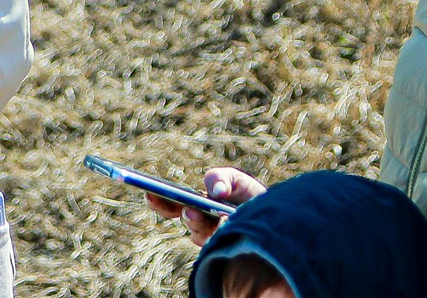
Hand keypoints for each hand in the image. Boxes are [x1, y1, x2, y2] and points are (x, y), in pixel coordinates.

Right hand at [145, 167, 264, 244]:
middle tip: (190, 211)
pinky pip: (222, 245)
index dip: (161, 201)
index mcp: (197, 205)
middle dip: (186, 215)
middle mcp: (203, 224)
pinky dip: (225, 234)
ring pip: (203, 235)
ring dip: (207, 226)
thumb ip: (221, 178)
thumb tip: (216, 192)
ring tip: (210, 217)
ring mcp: (216, 239)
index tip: (150, 194)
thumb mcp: (236, 181)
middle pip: (188, 221)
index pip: (173, 204)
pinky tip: (229, 226)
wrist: (276, 219)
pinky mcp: (229, 249)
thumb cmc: (251, 198)